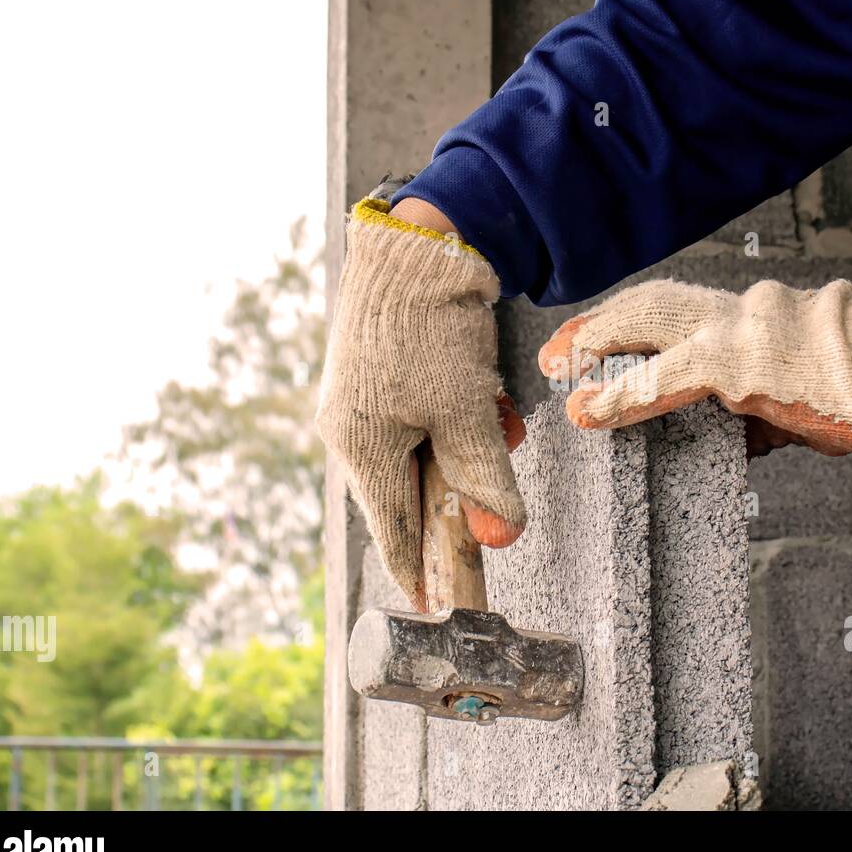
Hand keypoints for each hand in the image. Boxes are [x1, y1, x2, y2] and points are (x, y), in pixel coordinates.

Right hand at [317, 198, 524, 610]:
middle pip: (408, 493)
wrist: (417, 248)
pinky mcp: (382, 379)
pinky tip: (485, 398)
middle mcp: (350, 430)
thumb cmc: (431, 331)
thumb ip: (482, 477)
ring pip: (422, 454)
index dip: (419, 569)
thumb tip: (502, 535)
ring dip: (466, 448)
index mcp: (360, 446)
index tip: (434, 603)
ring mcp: (363, 403)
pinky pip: (423, 421)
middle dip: (458, 491)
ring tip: (497, 419)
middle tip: (493, 477)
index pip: (392, 530)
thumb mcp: (465, 412)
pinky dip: (458, 420)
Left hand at [538, 268, 851, 458]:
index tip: (594, 336)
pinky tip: (590, 408)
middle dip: (600, 325)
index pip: (680, 309)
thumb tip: (747, 433)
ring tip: (557, 368)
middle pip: (653, 305)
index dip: (632, 321)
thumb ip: (768, 402)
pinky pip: (667, 377)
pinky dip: (622, 393)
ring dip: (597, 345)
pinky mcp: (741, 365)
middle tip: (556, 350)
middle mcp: (744, 311)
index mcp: (758, 315)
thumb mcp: (811, 385)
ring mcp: (741, 331)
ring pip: (650, 325)